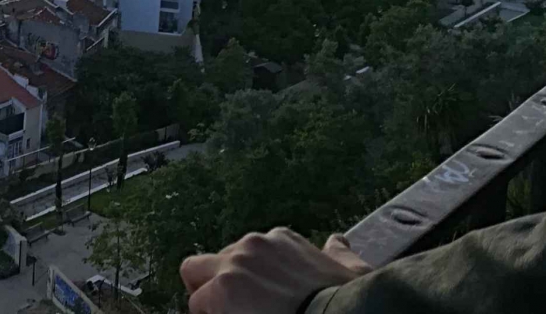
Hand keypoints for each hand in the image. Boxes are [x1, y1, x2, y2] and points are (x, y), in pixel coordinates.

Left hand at [180, 229, 371, 313]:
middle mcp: (253, 245)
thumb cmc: (349, 299)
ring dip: (206, 298)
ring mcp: (234, 265)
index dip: (250, 278)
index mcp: (281, 239)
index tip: (261, 298)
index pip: (248, 252)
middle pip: (215, 259)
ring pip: (195, 275)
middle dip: (217, 281)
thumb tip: (338, 242)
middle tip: (235, 308)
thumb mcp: (350, 270)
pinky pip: (196, 304)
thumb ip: (339, 255)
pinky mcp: (221, 289)